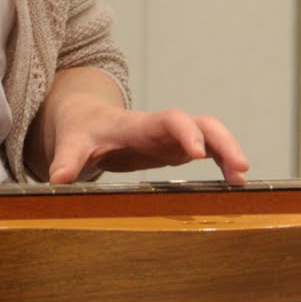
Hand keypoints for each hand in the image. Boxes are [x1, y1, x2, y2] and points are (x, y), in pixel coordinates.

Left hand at [43, 91, 249, 185]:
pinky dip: (223, 161)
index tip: (196, 152)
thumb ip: (66, 160)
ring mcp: (173, 136)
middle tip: (240, 167)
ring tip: (242, 180)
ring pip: (210, 134)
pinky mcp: (176, 148)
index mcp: (138, 124)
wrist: (85, 118)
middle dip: (222, 141)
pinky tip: (235, 183)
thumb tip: (57, 179)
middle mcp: (162, 126)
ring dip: (229, 152)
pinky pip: (208, 149)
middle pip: (201, 123)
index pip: (169, 120)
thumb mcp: (71, 143)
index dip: (184, 132)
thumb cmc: (81, 129)